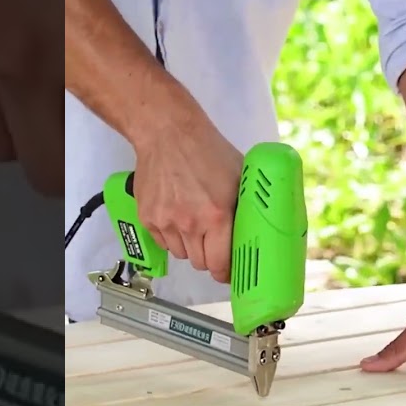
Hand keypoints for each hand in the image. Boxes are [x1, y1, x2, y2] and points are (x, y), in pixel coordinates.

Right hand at [132, 113, 241, 282]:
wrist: (167, 133)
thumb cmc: (206, 150)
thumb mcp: (238, 176)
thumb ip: (245, 206)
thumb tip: (257, 229)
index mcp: (216, 215)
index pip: (220, 263)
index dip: (227, 272)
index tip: (230, 273)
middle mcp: (189, 223)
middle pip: (201, 263)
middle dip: (210, 257)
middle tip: (215, 244)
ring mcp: (166, 222)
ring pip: (182, 254)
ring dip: (190, 246)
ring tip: (195, 223)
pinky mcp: (148, 218)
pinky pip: (163, 242)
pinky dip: (172, 236)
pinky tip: (178, 217)